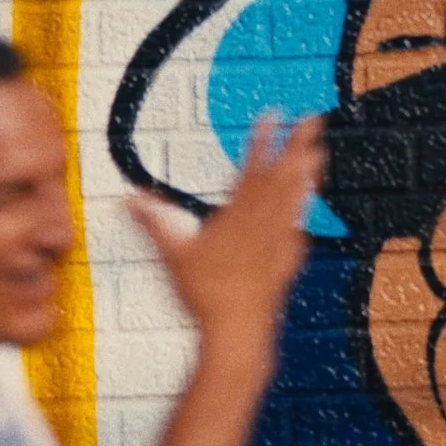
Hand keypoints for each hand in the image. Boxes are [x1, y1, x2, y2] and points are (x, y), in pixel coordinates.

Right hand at [129, 114, 323, 354]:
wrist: (237, 331)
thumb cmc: (204, 294)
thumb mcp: (172, 254)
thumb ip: (152, 222)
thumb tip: (127, 199)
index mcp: (237, 217)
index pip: (251, 169)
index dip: (262, 138)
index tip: (272, 113)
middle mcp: (263, 225)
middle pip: (283, 177)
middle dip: (298, 145)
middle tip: (314, 118)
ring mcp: (278, 243)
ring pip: (295, 200)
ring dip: (307, 173)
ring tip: (319, 151)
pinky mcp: (286, 263)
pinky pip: (297, 230)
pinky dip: (303, 214)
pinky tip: (307, 208)